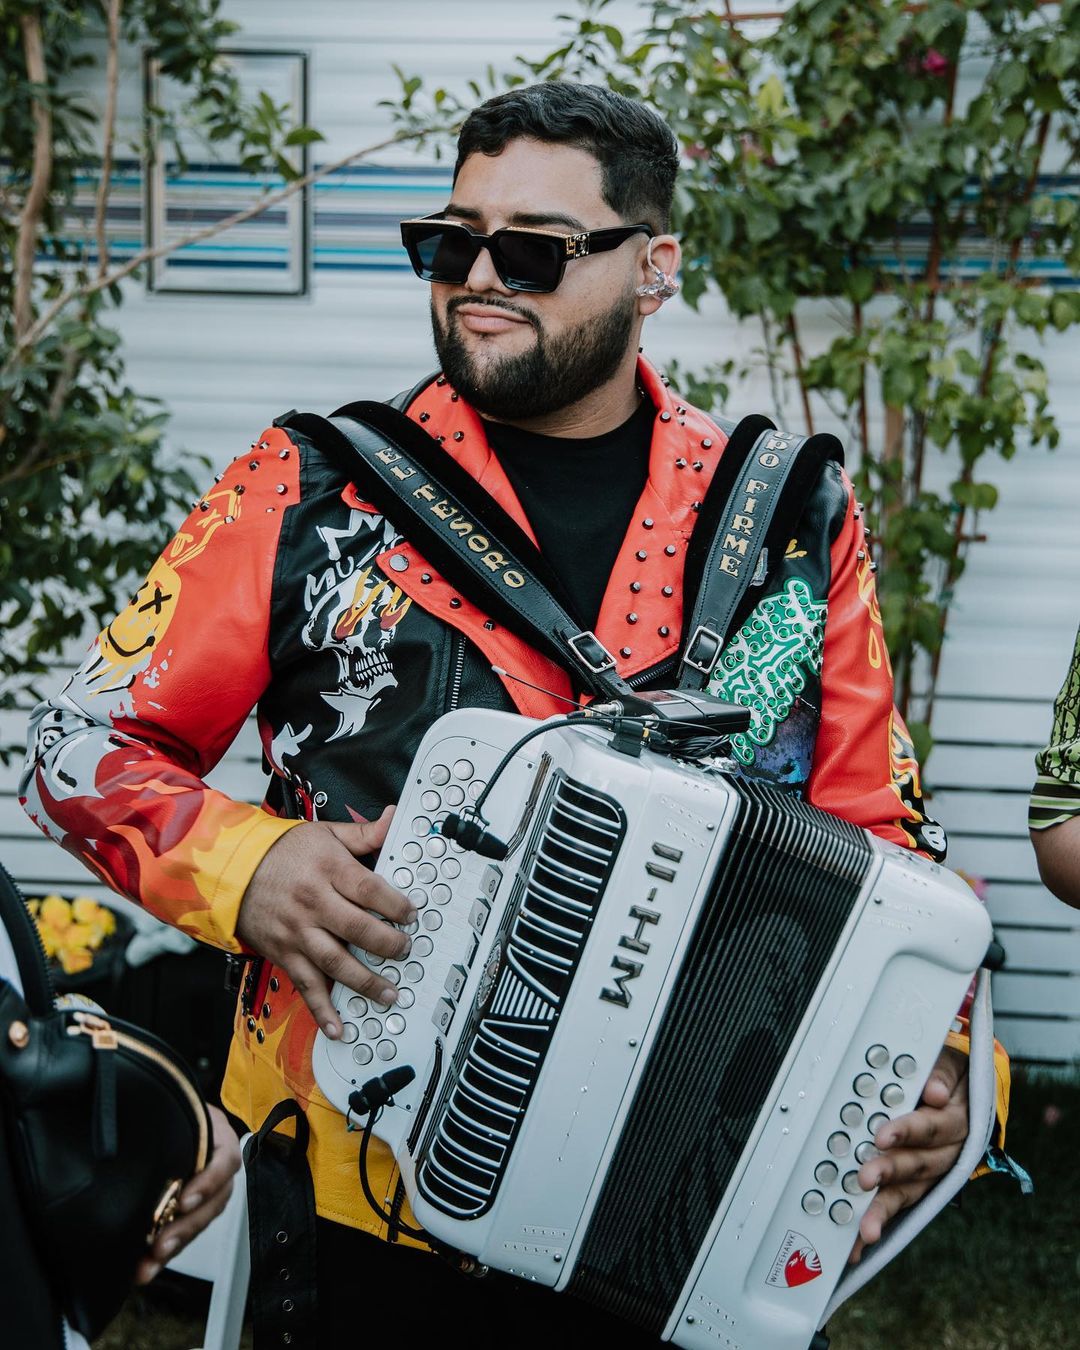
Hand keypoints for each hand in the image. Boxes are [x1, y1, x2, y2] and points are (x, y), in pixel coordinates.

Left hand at [135, 1105, 241, 1283]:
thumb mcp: (174, 1107)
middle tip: (160, 1246)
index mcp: (220, 1138)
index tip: (184, 1201)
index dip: (208, 1183)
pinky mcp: (189, 1210)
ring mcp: (206, 1191)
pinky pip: (185, 1233)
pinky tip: (145, 1266)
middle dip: (186, 1227)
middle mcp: (218, 1168)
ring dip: (176, 1245)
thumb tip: (132, 1125)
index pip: (226, 1161)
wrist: (165, 1115)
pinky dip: (166, 1251)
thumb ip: (162, 1118)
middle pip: (214, 1202)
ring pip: (200, 1223)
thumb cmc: (171, 1108)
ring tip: (148, 1265)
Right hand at [235, 808, 414, 1035]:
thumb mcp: (324, 833)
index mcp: (327, 870)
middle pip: (356, 928)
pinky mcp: (285, 954)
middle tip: (406, 951)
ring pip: (335, 962)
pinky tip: (339, 1026)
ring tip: (390, 994)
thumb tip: (395, 818)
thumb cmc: (282, 852)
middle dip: (387, 944)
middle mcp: (313, 903)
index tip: (413, 914)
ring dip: (365, 982)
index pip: (368, 890)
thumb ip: (363, 834)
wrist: (232, 869)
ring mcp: (298, 932)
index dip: (395, 904)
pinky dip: (322, 1010)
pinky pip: (306, 986)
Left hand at [848, 1045, 968, 1263]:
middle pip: (919, 1164)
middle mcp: (947, 1152)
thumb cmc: (952, 1077)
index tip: (882, 1136)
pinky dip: (882, 1221)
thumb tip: (934, 1091)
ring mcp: (933, 1173)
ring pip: (910, 1192)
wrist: (969, 1094)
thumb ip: (941, 1074)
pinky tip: (862, 1239)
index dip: (907, 1131)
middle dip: (890, 1171)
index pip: (932, 1127)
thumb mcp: (951, 1065)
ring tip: (866, 1229)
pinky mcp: (919, 1186)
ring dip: (885, 1209)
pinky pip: (901, 1205)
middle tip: (865, 1177)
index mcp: (956, 1120)